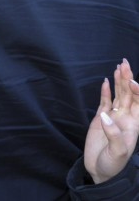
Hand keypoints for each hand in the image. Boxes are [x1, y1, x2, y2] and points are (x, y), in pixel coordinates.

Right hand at [84, 58, 138, 183]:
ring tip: (118, 66)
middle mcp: (126, 118)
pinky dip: (105, 91)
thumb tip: (105, 115)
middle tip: (124, 63)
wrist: (100, 172)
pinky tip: (106, 81)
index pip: (138, 102)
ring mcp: (113, 117)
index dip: (136, 90)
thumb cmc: (112, 165)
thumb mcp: (118, 153)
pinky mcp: (100, 119)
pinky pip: (104, 102)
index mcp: (134, 125)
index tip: (130, 81)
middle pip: (129, 94)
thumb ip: (114, 134)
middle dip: (127, 78)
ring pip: (118, 95)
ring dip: (119, 81)